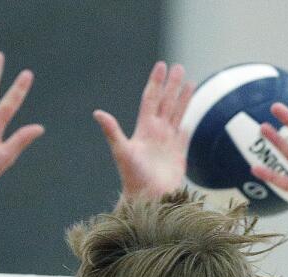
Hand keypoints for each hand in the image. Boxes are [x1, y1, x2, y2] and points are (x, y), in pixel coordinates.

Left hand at [94, 61, 193, 199]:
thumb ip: (112, 131)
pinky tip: (190, 116)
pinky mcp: (178, 155)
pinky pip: (184, 134)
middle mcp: (156, 133)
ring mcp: (167, 143)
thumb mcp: (122, 152)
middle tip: (178, 66)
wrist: (148, 200)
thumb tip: (97, 113)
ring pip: (177, 114)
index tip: (161, 66)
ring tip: (190, 82)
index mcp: (145, 128)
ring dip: (183, 98)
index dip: (157, 82)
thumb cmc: (133, 178)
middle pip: (166, 102)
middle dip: (172, 85)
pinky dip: (187, 123)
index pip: (151, 99)